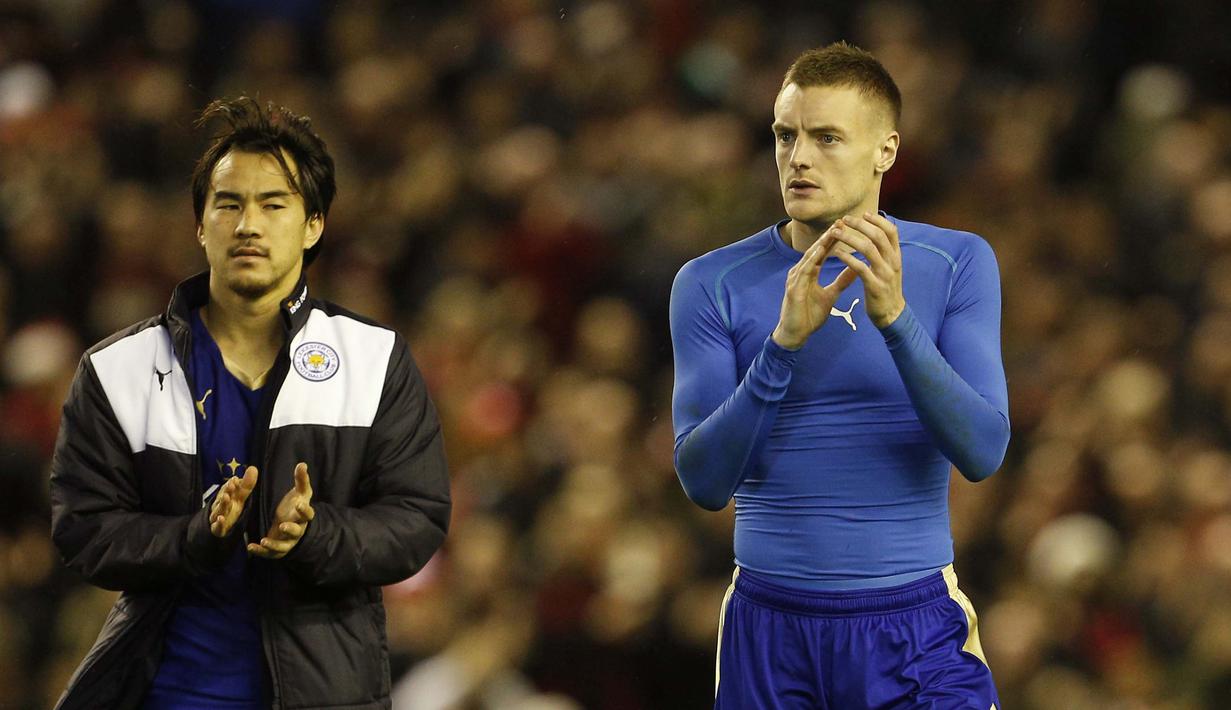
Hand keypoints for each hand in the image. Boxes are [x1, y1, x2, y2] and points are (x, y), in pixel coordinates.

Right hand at [209, 465, 257, 537]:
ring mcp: (218, 517)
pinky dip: (218, 523)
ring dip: (222, 504)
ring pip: (218, 510)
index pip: (227, 489)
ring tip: (226, 497)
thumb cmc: (230, 508)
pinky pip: (217, 526)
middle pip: (222, 498)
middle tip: (231, 485)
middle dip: (226, 491)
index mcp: (226, 497)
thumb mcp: (240, 497)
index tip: (235, 479)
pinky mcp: (217, 529)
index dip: (230, 484)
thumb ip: (246, 484)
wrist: (218, 527)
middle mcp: (220, 505)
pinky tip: (221, 519)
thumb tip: (253, 468)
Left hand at [248, 462, 314, 558]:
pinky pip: (269, 553)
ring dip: (274, 545)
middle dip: (291, 530)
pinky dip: (260, 552)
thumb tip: (302, 464)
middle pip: (297, 532)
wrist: (290, 526)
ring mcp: (287, 542)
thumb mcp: (299, 493)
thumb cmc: (294, 507)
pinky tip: (250, 547)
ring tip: (264, 540)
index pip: (308, 514)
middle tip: (283, 525)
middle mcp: (297, 530)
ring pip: (283, 546)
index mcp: (302, 516)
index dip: (304, 510)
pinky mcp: (277, 550)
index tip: (299, 504)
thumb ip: (301, 480)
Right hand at [771, 222, 858, 349]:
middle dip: (827, 236)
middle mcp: (799, 272)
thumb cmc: (809, 316)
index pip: (822, 252)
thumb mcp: (830, 296)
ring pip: (809, 257)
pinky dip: (811, 260)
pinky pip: (803, 271)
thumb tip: (856, 268)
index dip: (833, 240)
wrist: (795, 334)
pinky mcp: (792, 289)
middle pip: (815, 250)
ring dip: (820, 244)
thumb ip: (841, 282)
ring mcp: (795, 279)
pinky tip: (819, 251)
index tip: (846, 228)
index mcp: (809, 273)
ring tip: (832, 232)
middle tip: (841, 221)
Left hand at [830, 212, 905, 328]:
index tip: (863, 213)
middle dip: (860, 225)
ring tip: (835, 233)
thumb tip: (876, 234)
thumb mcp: (890, 268)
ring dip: (850, 238)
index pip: (891, 231)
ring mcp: (885, 274)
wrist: (892, 315)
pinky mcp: (875, 286)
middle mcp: (893, 262)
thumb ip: (885, 252)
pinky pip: (860, 268)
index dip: (878, 220)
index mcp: (896, 256)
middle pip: (878, 236)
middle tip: (844, 220)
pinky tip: (837, 254)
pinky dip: (848, 259)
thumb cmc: (886, 289)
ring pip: (868, 249)